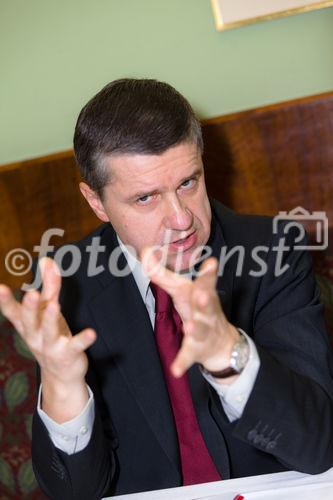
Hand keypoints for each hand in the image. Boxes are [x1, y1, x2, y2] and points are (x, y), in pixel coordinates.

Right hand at [0, 257, 96, 420]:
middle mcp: (35, 335)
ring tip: (54, 305)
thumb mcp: (48, 310)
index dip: (5, 300)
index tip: (1, 288)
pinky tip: (92, 333)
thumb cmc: (51, 335)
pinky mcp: (68, 354)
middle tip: (31, 293)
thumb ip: (49, 285)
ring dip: (50, 318)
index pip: (13, 312)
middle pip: (29, 321)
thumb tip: (46, 259)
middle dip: (29, 307)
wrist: (60, 374)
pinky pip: (75, 346)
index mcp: (27, 324)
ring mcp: (50, 346)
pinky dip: (83, 340)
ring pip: (48, 332)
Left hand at [141, 248, 239, 380]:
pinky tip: (175, 370)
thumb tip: (145, 250)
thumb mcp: (181, 290)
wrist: (221, 342)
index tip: (212, 262)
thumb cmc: (197, 308)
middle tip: (201, 294)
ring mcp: (204, 330)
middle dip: (204, 298)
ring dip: (195, 327)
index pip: (206, 282)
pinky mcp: (197, 349)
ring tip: (188, 327)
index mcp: (201, 294)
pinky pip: (189, 355)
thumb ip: (162, 272)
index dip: (208, 273)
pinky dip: (182, 362)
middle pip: (207, 302)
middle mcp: (206, 311)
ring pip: (200, 328)